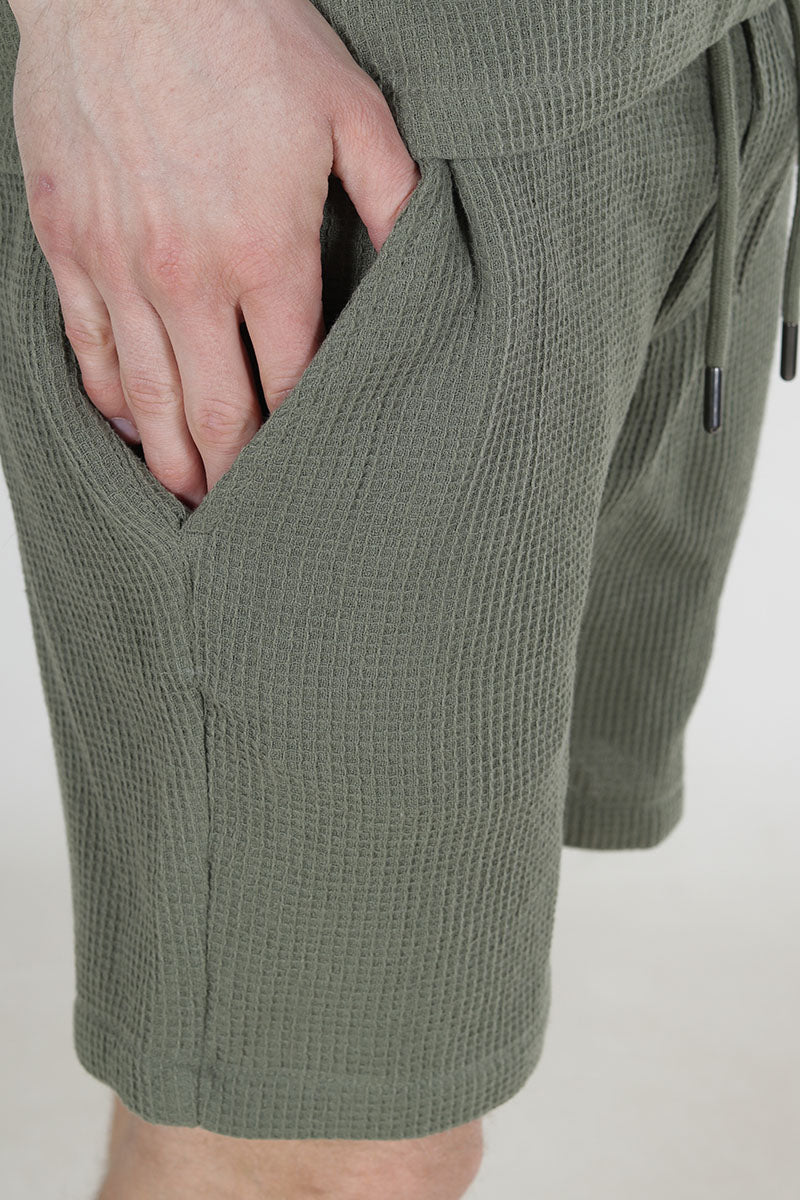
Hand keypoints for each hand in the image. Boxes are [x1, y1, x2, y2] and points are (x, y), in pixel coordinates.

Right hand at [10, 0, 419, 507]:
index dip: (299, 439)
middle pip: (216, 412)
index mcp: (267, 254)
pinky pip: (85, 345)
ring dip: (169, 458)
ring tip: (184, 498)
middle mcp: (188, 277)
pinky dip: (106, 395)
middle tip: (241, 519)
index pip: (290, 383)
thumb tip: (425, 255)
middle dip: (234, 476)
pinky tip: (126, 425)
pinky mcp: (67, 242)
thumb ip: (393, 197)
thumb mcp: (349, 109)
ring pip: (147, 396)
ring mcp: (119, 264)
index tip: (305, 474)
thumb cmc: (244, 32)